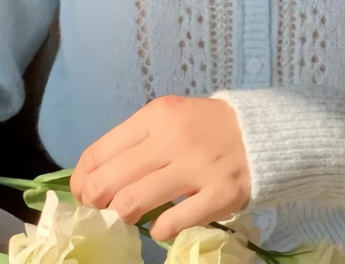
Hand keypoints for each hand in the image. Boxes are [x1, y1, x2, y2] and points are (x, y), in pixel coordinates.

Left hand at [70, 96, 250, 240]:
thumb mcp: (171, 116)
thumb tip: (95, 175)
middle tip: (103, 209)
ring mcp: (196, 167)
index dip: (81, 180)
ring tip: (129, 216)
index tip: (84, 192)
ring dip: (121, 217)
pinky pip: (172, 224)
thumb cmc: (209, 125)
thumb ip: (137, 139)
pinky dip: (159, 230)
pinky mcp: (218, 194)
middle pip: (107, 182)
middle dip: (95, 203)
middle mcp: (173, 138)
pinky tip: (162, 225)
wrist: (263, 131)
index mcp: (158, 115)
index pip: (98, 153)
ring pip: (131, 204)